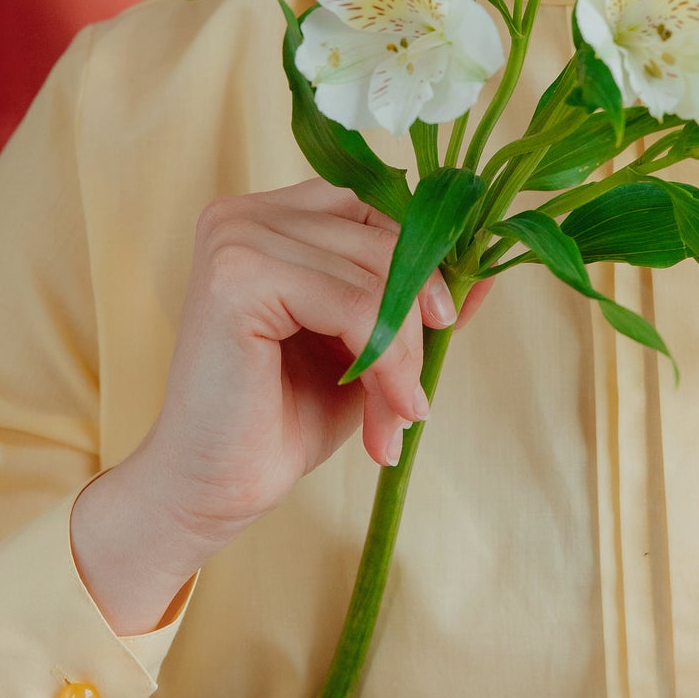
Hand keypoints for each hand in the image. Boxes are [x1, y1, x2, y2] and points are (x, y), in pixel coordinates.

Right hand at [129, 177, 491, 561]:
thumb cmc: (281, 420)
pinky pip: (352, 302)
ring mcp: (235, 237)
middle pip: (383, 237)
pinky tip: (385, 411)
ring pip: (375, 273)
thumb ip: (415, 304)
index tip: (443, 328)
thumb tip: (486, 273)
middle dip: (415, 323)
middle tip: (414, 401)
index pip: (376, 208)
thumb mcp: (367, 349)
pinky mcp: (236, 275)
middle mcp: (246, 212)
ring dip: (403, 354)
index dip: (421, 264)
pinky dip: (384, 361)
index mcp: (270, 216)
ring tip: (397, 416)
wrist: (212, 490)